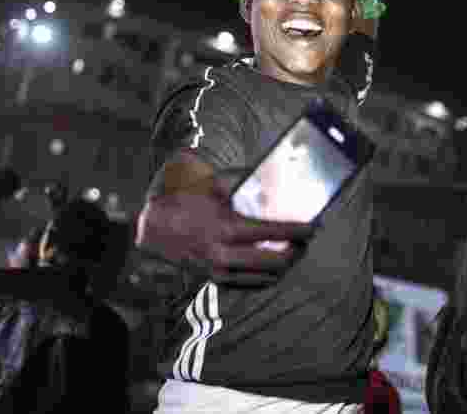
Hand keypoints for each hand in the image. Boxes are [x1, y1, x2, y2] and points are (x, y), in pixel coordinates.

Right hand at [136, 164, 315, 285]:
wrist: (150, 228)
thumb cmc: (183, 200)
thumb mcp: (213, 185)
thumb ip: (244, 183)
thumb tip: (275, 181)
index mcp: (226, 228)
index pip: (274, 232)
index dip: (300, 230)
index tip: (315, 226)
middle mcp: (224, 255)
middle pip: (277, 261)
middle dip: (298, 251)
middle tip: (306, 240)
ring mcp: (219, 272)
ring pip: (266, 278)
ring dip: (285, 265)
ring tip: (294, 251)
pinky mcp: (215, 280)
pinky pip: (251, 284)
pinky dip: (268, 276)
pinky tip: (275, 264)